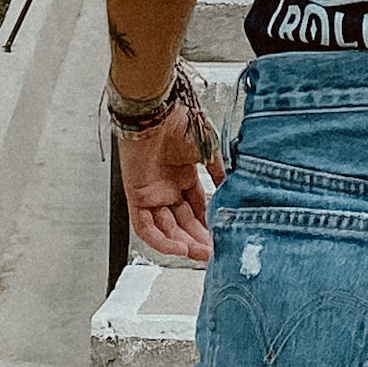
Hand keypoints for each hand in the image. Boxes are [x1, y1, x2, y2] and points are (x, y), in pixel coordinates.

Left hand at [120, 95, 220, 264]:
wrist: (157, 112)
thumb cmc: (181, 121)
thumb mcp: (209, 150)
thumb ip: (219, 172)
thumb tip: (231, 188)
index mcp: (184, 174)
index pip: (197, 208)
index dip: (208, 224)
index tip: (220, 237)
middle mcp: (167, 185)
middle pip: (182, 221)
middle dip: (198, 239)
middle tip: (213, 252)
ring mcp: (152, 192)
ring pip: (166, 228)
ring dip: (183, 243)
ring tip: (201, 254)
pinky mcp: (136, 195)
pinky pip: (145, 226)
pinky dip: (161, 241)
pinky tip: (180, 248)